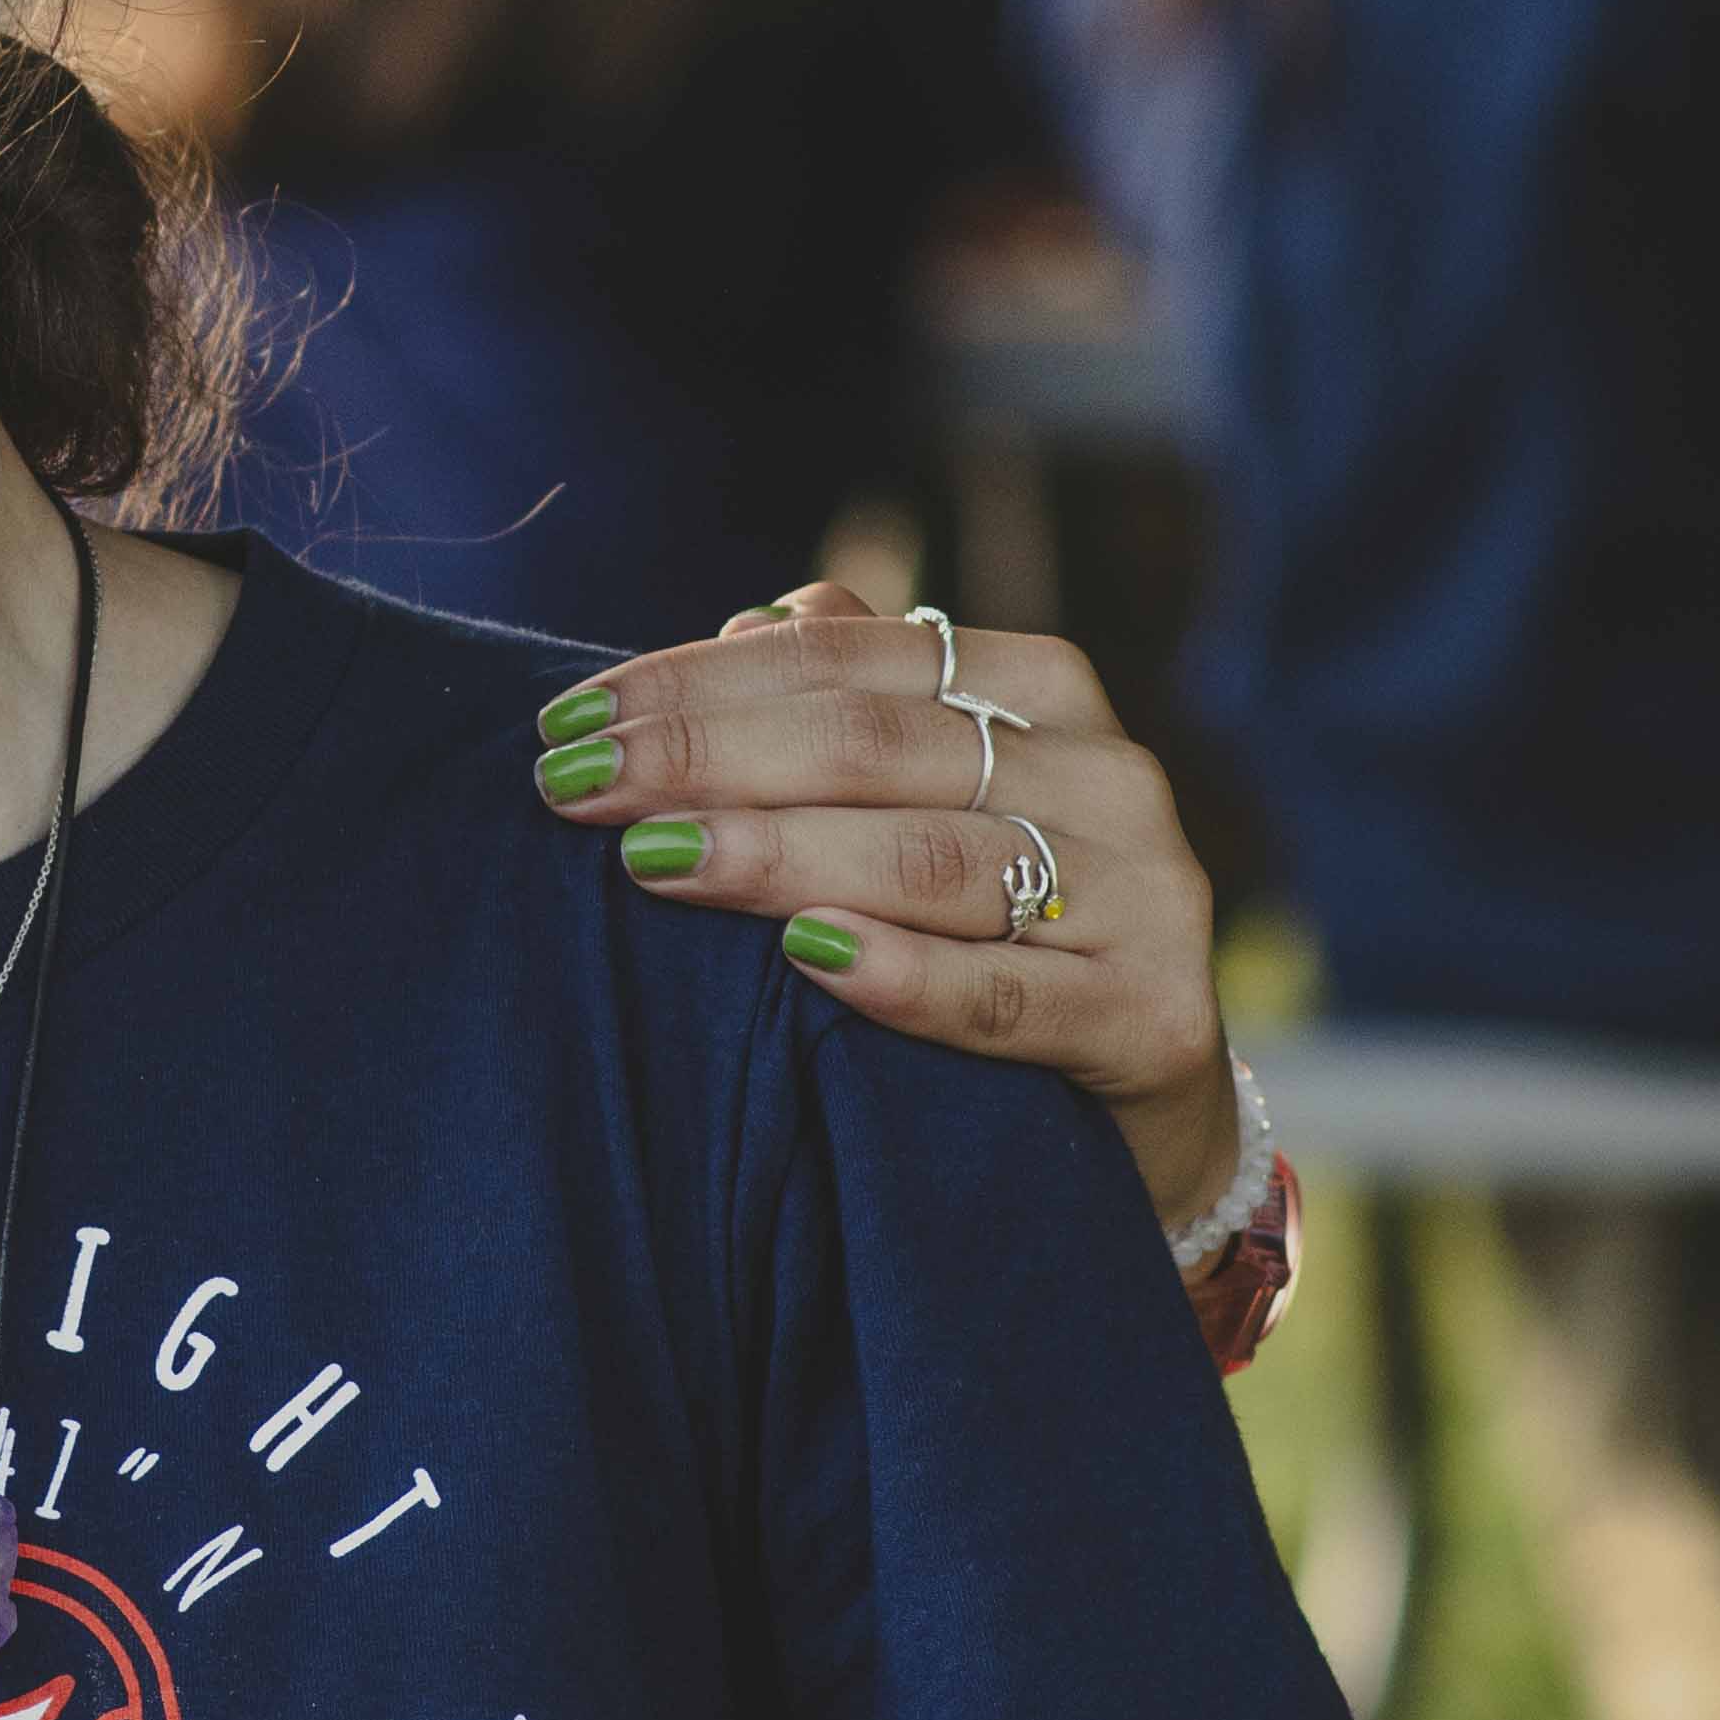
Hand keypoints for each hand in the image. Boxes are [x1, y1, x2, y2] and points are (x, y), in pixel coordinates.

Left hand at [533, 589, 1241, 1227]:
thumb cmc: (1002, 922)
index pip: (846, 661)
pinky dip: (903, 974)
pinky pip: (1005, 995)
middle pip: (876, 747)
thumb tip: (744, 627)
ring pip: (934, 858)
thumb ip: (854, 705)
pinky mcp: (1150, 1018)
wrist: (1142, 1092)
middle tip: (573, 787)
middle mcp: (1107, 773)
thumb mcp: (939, 796)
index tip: (568, 723)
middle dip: (705, 759)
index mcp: (1045, 689)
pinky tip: (806, 955)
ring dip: (779, 854)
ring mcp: (1143, 895)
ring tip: (656, 860)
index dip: (696, 683)